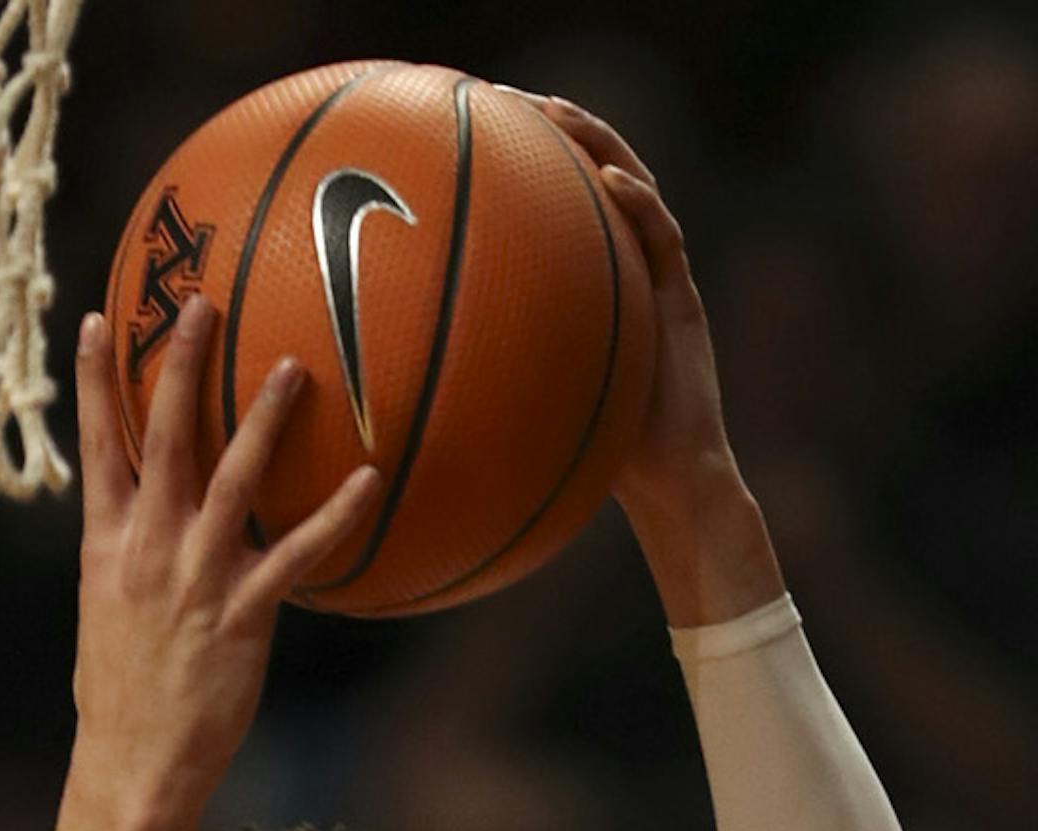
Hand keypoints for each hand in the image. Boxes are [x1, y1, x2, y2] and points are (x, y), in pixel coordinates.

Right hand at [71, 298, 380, 819]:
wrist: (134, 763)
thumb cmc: (122, 698)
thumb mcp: (106, 616)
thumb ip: (128, 563)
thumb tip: (150, 533)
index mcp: (105, 545)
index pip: (96, 446)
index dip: (92, 381)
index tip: (97, 319)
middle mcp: (147, 548)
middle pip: (162, 437)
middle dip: (177, 365)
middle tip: (198, 303)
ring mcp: (195, 577)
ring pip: (232, 479)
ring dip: (262, 418)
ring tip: (291, 366)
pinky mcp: (243, 613)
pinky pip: (297, 553)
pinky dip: (334, 515)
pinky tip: (367, 481)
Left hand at [496, 89, 781, 623]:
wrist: (667, 484)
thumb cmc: (593, 459)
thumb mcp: (524, 414)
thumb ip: (486, 386)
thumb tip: (397, 393)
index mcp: (587, 287)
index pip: (552, 207)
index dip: (515, 164)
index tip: (463, 131)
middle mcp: (622, 270)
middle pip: (589, 174)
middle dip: (549, 128)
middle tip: (499, 94)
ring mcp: (657, 278)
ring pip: (633, 185)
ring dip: (595, 141)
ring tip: (555, 111)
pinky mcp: (684, 300)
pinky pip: (664, 236)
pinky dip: (639, 202)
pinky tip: (610, 180)